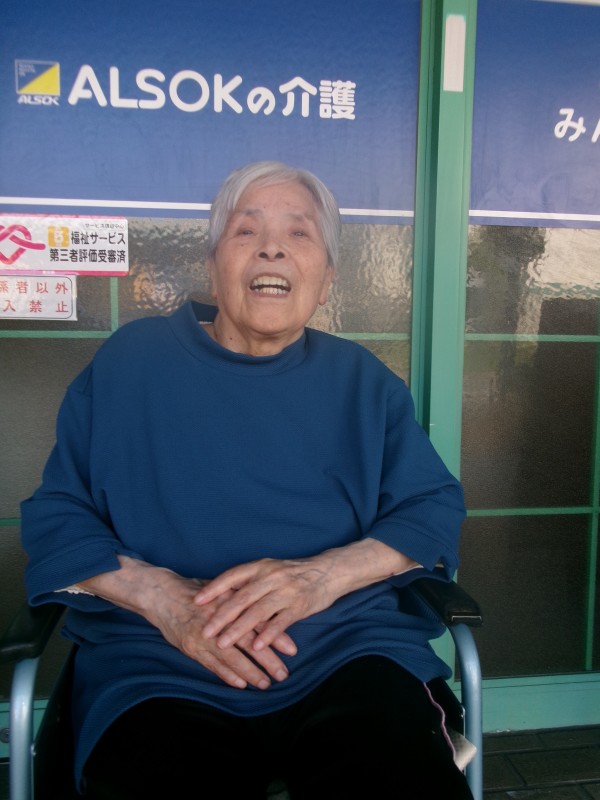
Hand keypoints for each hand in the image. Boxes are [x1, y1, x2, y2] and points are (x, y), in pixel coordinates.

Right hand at [77, 556, 296, 690]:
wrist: (161, 595)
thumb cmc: (195, 591)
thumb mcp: (220, 588)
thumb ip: (241, 597)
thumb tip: (268, 604)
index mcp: (230, 603)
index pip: (258, 621)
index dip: (275, 635)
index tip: (292, 649)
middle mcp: (220, 619)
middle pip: (249, 642)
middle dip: (268, 660)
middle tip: (284, 674)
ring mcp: (204, 635)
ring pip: (232, 657)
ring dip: (250, 672)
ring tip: (266, 684)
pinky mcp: (191, 647)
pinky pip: (212, 664)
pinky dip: (227, 674)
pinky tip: (241, 684)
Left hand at [194, 556, 338, 651]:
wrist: (328, 572)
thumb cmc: (293, 573)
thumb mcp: (270, 570)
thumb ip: (249, 581)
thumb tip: (222, 595)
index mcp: (261, 566)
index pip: (232, 576)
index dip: (214, 588)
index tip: (196, 601)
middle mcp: (271, 577)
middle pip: (241, 598)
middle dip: (221, 616)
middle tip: (204, 630)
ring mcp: (285, 591)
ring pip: (257, 612)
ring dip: (238, 629)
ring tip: (223, 643)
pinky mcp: (299, 605)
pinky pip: (280, 622)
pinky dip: (267, 635)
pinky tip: (255, 647)